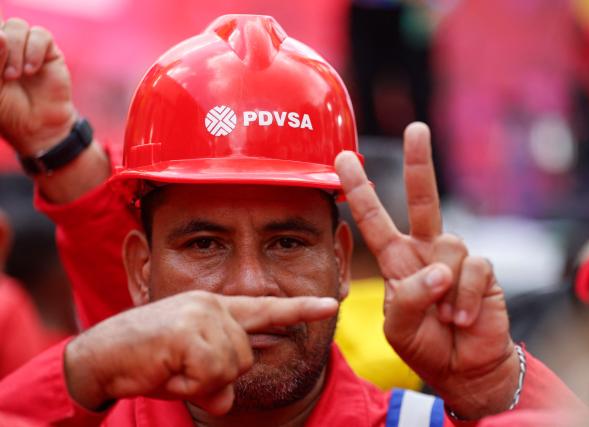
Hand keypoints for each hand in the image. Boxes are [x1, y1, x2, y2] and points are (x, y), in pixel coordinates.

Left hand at [0, 18, 75, 153]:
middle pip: (0, 24)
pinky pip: (40, 35)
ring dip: (15, 50)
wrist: (37, 126)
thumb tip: (1, 35)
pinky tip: (31, 71)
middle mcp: (6, 44)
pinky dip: (34, 51)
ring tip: (15, 76)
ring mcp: (26, 46)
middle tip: (6, 77)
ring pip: (17, 26)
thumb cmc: (7, 108)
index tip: (0, 69)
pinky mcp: (49, 51)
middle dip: (0, 47)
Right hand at [64, 290, 337, 414]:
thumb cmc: (146, 362)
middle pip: (245, 356)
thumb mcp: (189, 372)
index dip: (300, 309)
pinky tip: (167, 370)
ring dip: (200, 380)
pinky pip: (212, 372)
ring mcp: (201, 314)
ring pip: (231, 365)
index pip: (265, 308)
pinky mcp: (188, 330)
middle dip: (217, 376)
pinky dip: (190, 384)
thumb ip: (216, 378)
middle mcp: (212, 304)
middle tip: (180, 369)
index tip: (330, 304)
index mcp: (216, 308)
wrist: (100, 357)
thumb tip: (227, 400)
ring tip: (171, 366)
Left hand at [335, 122, 517, 418]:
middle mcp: (425, 251)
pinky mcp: (483, 270)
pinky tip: (463, 319)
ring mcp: (455, 258)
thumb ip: (407, 299)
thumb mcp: (399, 328)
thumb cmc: (427, 345)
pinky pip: (473, 269)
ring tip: (445, 318)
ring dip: (445, 289)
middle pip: (423, 199)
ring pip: (449, 245)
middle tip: (415, 129)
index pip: (374, 220)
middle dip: (419, 162)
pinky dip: (465, 298)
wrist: (466, 369)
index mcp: (397, 261)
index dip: (359, 191)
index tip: (341, 161)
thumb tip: (438, 269)